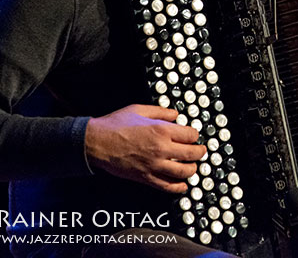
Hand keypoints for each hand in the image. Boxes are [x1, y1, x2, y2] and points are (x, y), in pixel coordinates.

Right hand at [85, 104, 205, 193]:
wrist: (97, 142)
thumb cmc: (116, 124)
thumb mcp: (139, 109)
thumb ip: (161, 111)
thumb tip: (175, 115)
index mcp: (161, 130)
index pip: (191, 135)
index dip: (194, 134)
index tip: (192, 134)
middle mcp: (161, 149)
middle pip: (192, 154)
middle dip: (199, 152)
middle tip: (200, 150)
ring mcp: (154, 166)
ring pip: (184, 172)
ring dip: (192, 169)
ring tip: (193, 165)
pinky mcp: (146, 178)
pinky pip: (168, 187)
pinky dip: (179, 187)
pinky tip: (183, 184)